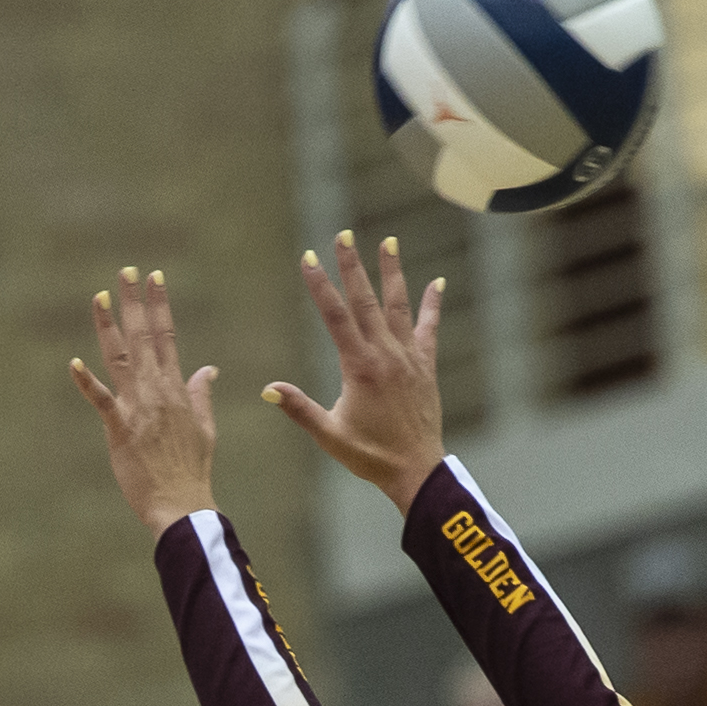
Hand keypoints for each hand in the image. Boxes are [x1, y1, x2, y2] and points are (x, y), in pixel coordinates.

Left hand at [70, 267, 217, 535]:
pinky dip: (87, 381)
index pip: (167, 337)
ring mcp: (138, 408)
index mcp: (176, 389)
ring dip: (109, 326)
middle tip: (126, 270)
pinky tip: (73, 362)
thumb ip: (201, 395)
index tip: (154, 278)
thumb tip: (209, 369)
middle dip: (134, 302)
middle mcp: (157, 391)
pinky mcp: (120, 428)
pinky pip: (101, 400)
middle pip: (143, 338)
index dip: (159, 305)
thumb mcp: (204, 428)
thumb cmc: (192, 470)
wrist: (182, 502)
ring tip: (101, 296)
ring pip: (121, 358)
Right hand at [263, 233, 445, 514]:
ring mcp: (408, 358)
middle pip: (366, 301)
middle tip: (344, 235)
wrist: (416, 470)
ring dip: (391, 273)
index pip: (336, 317)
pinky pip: (429, 328)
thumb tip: (269, 389)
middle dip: (352, 266)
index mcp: (359, 368)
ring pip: (398, 306)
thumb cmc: (370, 456)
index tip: (309, 258)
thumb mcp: (329, 436)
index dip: (321, 286)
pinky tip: (437, 282)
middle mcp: (386, 355)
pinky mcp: (425, 367)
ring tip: (388, 241)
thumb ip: (300, 409)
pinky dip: (432, 304)